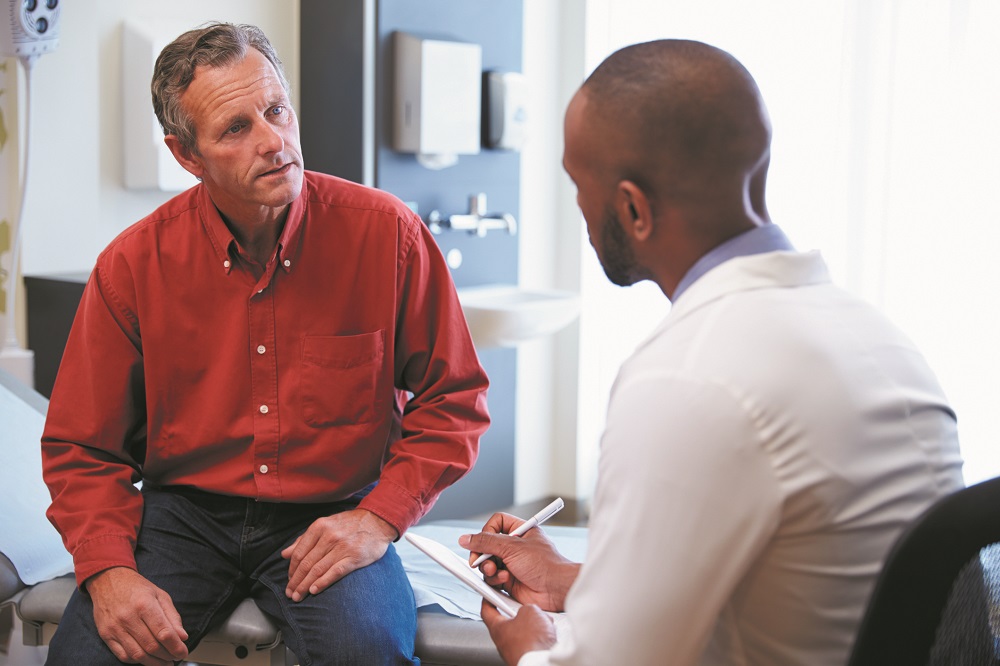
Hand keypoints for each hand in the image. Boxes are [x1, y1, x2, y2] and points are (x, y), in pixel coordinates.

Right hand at [85, 567, 188, 664]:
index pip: (164, 632)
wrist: (108, 581)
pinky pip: (123, 655)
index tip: (183, 652)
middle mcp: (128, 617)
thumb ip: (172, 617)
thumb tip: (182, 637)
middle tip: (175, 657)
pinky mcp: (106, 635)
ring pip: (137, 654)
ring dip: (154, 663)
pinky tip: (147, 659)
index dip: (176, 646)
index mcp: (144, 604)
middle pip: (151, 646)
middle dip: (167, 656)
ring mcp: (115, 628)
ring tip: (164, 662)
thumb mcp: (160, 595)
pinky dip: (137, 661)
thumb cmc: (137, 588)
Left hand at [281, 508, 397, 600]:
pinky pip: (335, 572)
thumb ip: (304, 539)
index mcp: (319, 527)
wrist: (378, 521)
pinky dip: (323, 582)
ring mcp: (342, 547)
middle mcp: (329, 536)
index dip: (292, 569)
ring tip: (298, 596)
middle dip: (296, 581)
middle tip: (290, 594)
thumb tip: (284, 554)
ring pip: (318, 570)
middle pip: (307, 564)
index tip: (289, 580)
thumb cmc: (350, 524)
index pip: (299, 553)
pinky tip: (314, 591)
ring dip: (305, 586)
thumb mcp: (326, 525)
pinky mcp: (354, 557)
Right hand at [459, 512, 579, 611]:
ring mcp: (512, 565)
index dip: (487, 531)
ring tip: (496, 571)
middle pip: (488, 546)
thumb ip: (486, 542)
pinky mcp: (509, 582)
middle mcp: (515, 548)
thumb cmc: (545, 564)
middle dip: (482, 554)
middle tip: (478, 560)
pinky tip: (504, 580)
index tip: (483, 540)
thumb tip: (466, 539)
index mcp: (521, 532)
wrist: (556, 589)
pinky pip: (492, 579)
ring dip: (488, 568)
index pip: (496, 523)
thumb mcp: (512, 547)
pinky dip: (495, 580)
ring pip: (488, 564)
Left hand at [480, 600, 556, 665]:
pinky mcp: (526, 657)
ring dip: (534, 626)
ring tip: (543, 624)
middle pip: (509, 622)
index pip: (487, 611)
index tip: (490, 595)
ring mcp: (515, 651)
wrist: (541, 663)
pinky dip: (540, 638)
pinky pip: (533, 643)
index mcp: (497, 629)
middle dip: (521, 614)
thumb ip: (527, 607)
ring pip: (524, 632)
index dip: (488, 600)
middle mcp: (503, 642)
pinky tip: (548, 636)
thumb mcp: (530, 611)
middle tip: (528, 608)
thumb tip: (531, 611)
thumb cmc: (532, 641)